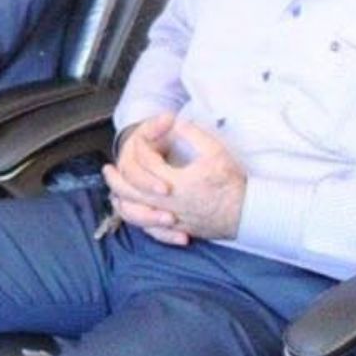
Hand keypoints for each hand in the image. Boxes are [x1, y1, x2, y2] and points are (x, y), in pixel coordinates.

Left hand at [102, 116, 245, 243]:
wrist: (249, 213)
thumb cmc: (232, 183)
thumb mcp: (215, 152)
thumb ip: (193, 135)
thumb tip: (175, 124)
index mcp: (177, 183)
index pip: (146, 166)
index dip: (142, 151)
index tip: (140, 142)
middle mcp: (170, 204)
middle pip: (132, 193)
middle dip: (116, 180)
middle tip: (106, 170)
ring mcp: (173, 220)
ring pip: (138, 215)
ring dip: (122, 203)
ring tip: (114, 193)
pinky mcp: (179, 230)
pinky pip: (151, 231)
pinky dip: (139, 223)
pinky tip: (134, 215)